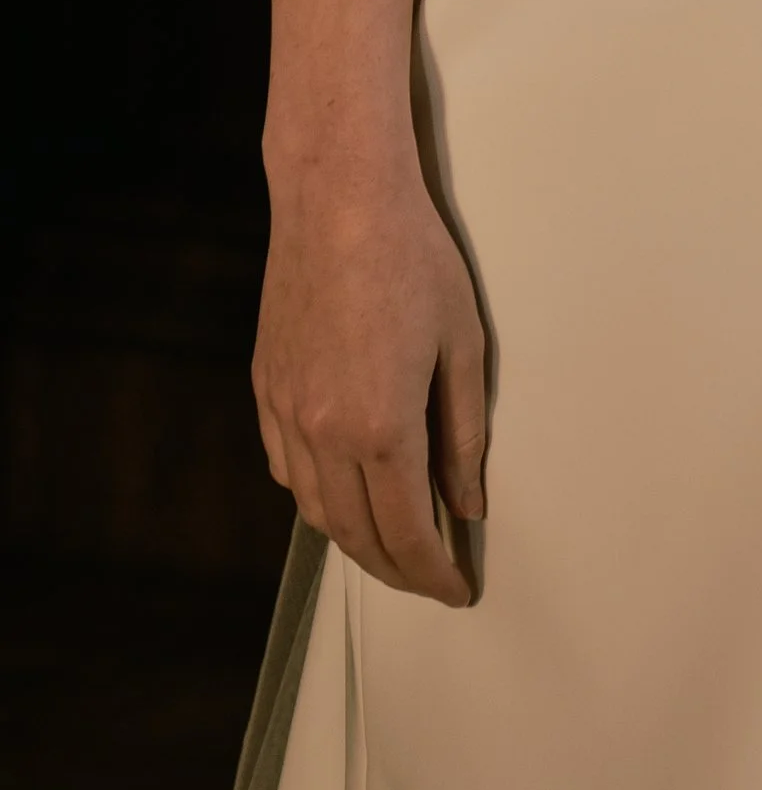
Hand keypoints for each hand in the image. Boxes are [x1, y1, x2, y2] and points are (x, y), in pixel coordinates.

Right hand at [253, 144, 487, 604]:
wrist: (337, 198)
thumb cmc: (413, 259)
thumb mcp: (461, 344)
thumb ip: (463, 433)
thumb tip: (466, 504)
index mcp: (381, 426)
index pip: (406, 532)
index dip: (434, 573)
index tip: (459, 591)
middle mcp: (323, 433)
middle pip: (356, 535)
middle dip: (397, 570)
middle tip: (432, 579)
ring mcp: (285, 413)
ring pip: (316, 510)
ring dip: (355, 540)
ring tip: (394, 547)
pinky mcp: (266, 389)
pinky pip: (288, 470)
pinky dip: (318, 497)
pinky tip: (345, 493)